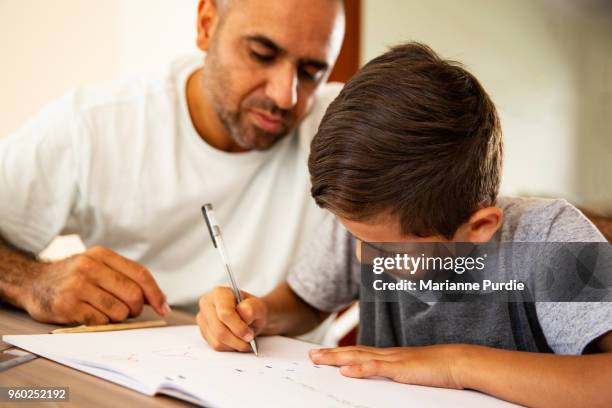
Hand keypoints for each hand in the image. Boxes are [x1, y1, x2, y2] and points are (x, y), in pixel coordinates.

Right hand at [23, 246, 169, 324]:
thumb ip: (125, 277)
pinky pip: (100, 322)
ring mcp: (77, 286)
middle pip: (133, 294)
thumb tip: (159, 299)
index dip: (156, 293)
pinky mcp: (67, 306)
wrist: (32, 282)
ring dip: (118, 318)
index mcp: (102, 255)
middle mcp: (90, 267)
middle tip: (129, 311)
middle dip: (136, 308)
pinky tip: (91, 315)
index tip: (163, 308)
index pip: (140, 274)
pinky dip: (101, 323)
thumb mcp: (97, 265)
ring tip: (106, 312)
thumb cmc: (73, 277)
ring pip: (118, 311)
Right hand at [197, 286, 267, 351]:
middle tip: (249, 340)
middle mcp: (207, 304)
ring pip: (217, 340)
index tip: (249, 335)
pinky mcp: (203, 331)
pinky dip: (229, 347)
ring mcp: (203, 319)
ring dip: (234, 344)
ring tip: (245, 340)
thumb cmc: (252, 309)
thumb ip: (253, 307)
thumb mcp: (258, 306)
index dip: (238, 327)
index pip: (224, 313)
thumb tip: (244, 312)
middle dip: (237, 339)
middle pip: (219, 330)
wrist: (250, 315)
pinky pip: (215, 346)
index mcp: (219, 293)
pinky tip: (237, 341)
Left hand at [309, 344, 464, 389]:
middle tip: (311, 356)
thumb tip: (385, 377)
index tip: (323, 354)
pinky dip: (360, 369)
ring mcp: (392, 360)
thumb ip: (397, 372)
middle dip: (330, 354)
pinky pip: (376, 368)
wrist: (457, 361)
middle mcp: (387, 354)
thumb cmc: (439, 368)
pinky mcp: (400, 369)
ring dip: (336, 358)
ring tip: (318, 360)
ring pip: (358, 358)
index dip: (340, 353)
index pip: (359, 352)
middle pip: (352, 352)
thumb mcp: (413, 371)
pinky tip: (346, 371)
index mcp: (389, 355)